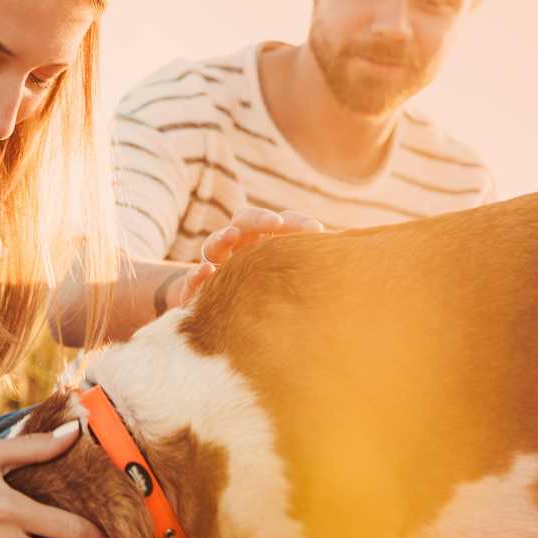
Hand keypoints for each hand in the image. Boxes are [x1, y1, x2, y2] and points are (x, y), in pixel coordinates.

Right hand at [178, 207, 323, 304]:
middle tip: (276, 223)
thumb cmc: (258, 297)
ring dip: (222, 238)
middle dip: (259, 220)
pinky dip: (196, 276)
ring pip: (214, 244)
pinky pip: (190, 280)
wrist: (213, 317)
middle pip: (243, 221)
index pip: (277, 223)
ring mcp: (212, 266)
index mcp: (259, 242)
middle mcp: (235, 248)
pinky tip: (204, 273)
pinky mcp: (193, 290)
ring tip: (231, 237)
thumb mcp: (283, 284)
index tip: (316, 229)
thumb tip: (347, 262)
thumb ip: (306, 271)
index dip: (294, 222)